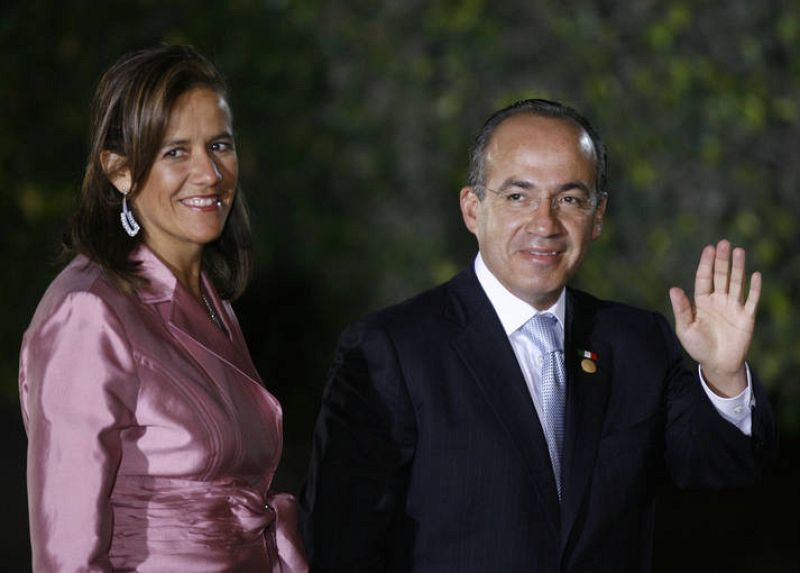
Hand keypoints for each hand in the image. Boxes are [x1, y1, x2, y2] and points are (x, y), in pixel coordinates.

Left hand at [669, 239, 761, 396]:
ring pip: (736, 283)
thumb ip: (682, 309)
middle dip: (722, 260)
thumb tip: (673, 289)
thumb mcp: (685, 328)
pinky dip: (754, 288)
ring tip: (739, 251)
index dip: (706, 264)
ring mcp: (733, 307)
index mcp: (702, 301)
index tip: (708, 248)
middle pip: (721, 276)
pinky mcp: (746, 317)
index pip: (704, 278)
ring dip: (738, 268)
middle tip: (724, 243)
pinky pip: (751, 300)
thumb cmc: (698, 346)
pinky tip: (755, 275)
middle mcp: (718, 300)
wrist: (717, 364)